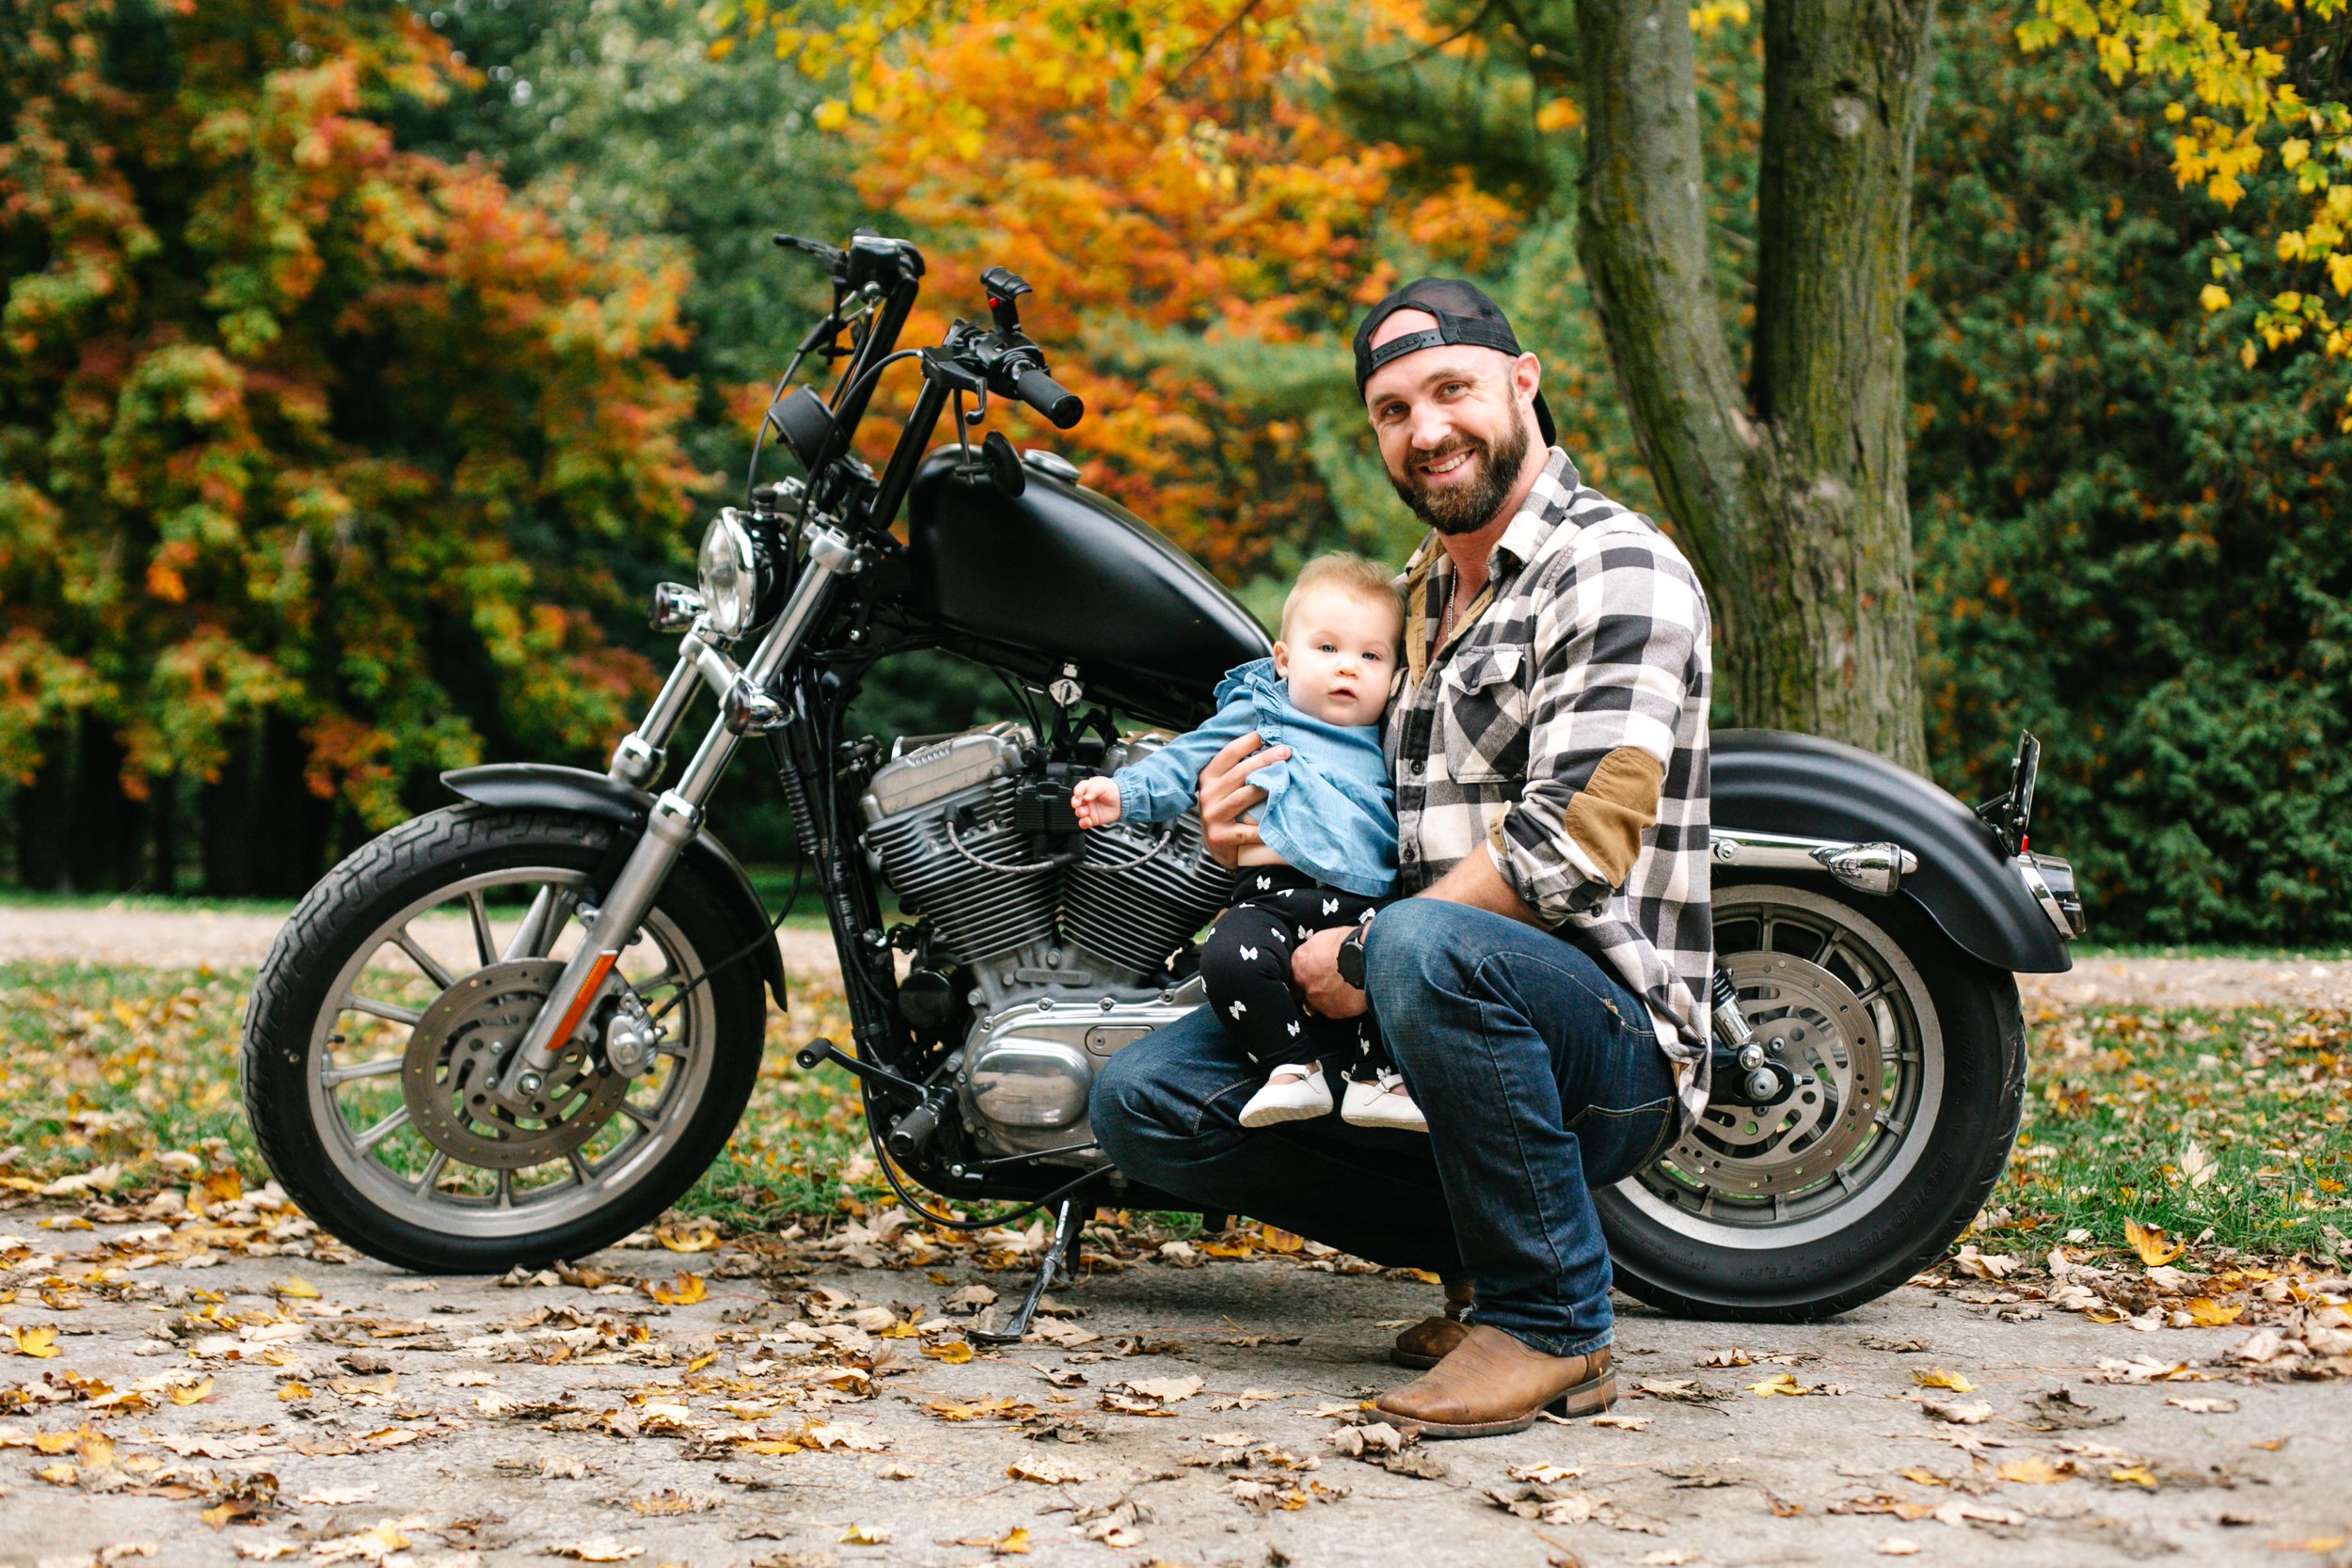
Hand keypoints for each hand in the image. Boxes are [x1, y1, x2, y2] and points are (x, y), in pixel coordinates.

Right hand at [1071, 776, 1122, 828]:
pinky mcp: (1092, 819)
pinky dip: (1084, 823)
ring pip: (1079, 812)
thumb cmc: (1112, 790)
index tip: (1078, 794)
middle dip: (1075, 803)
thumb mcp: (1103, 785)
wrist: (1122, 801)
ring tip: (1084, 812)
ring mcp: (1089, 809)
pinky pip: (1084, 823)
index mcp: (1087, 789)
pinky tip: (1087, 821)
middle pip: (1076, 802)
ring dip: (1079, 812)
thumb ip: (1093, 789)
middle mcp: (1085, 799)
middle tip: (1077, 803)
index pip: (1078, 790)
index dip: (1077, 792)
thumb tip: (1085, 797)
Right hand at [1197, 731, 1289, 868]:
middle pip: (1239, 773)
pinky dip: (1263, 828)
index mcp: (1208, 777)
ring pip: (1242, 798)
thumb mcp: (1225, 786)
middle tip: (1285, 752)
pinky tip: (1279, 821)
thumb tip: (1268, 742)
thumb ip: (1238, 768)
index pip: (1228, 753)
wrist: (1218, 846)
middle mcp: (1208, 794)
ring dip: (1265, 788)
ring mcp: (1213, 816)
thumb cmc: (1228, 810)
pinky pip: (1247, 831)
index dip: (1248, 741)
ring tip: (1285, 780)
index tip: (1268, 733)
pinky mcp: (1220, 836)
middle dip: (1264, 760)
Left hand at [1291, 925, 1366, 1018]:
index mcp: (1299, 964)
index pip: (1293, 977)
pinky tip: (1353, 994)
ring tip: (1345, 988)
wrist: (1365, 956)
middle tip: (1330, 982)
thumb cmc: (1346, 942)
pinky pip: (1338, 1010)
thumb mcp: (1322, 938)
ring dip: (1330, 998)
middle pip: (1306, 993)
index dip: (1304, 978)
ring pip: (1321, 1004)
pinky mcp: (1336, 1012)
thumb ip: (1314, 952)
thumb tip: (1316, 956)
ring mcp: (1320, 1001)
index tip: (1310, 978)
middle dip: (1315, 989)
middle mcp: (1305, 985)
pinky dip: (1344, 1004)